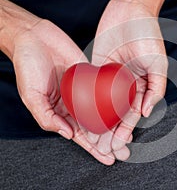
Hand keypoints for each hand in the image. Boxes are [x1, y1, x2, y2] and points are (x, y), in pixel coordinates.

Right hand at [12, 19, 122, 164]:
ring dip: (116, 122)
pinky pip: (105, 88)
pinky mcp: (91, 74)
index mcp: (59, 112)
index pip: (80, 135)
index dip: (93, 148)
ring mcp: (83, 89)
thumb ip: (46, 117)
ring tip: (129, 133)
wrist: (34, 37)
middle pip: (95, 125)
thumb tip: (67, 134)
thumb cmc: (27, 65)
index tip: (108, 158)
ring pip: (103, 109)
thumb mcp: (31, 96)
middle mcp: (74, 103)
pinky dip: (116, 97)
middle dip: (109, 139)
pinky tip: (127, 106)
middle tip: (124, 149)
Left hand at [90, 0, 167, 156]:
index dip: (127, 131)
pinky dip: (87, 104)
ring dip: (98, 123)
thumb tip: (147, 113)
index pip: (133, 114)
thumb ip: (156, 89)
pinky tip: (81, 117)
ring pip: (102, 106)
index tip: (119, 145)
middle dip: (111, 133)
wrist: (129, 12)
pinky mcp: (97, 69)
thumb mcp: (158, 63)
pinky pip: (91, 89)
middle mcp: (126, 86)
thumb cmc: (148, 35)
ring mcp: (111, 79)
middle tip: (103, 149)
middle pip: (117, 114)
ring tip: (91, 140)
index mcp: (142, 87)